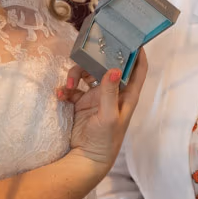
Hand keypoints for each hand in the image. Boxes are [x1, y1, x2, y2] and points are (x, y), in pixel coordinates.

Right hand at [61, 50, 147, 172]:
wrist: (86, 160)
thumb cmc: (105, 141)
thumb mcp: (108, 116)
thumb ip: (108, 92)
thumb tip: (113, 69)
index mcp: (126, 96)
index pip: (137, 70)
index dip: (138, 54)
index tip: (132, 38)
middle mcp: (112, 93)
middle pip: (106, 66)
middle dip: (96, 59)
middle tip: (86, 52)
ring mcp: (96, 97)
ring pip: (86, 74)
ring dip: (75, 74)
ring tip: (67, 85)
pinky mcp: (81, 103)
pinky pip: (72, 89)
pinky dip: (65, 89)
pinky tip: (60, 94)